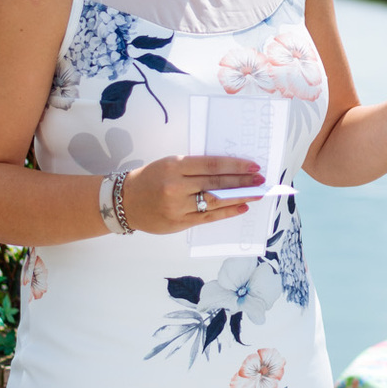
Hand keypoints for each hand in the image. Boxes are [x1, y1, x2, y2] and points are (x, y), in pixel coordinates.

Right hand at [119, 156, 260, 234]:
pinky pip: (209, 218)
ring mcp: (178, 207)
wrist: (125, 201)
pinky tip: (242, 207)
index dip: (235, 166)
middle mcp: (177, 187)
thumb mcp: (170, 164)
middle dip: (242, 181)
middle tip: (261, 179)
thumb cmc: (151, 178)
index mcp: (175, 167)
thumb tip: (229, 170)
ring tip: (256, 193)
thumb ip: (195, 167)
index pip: (212, 165)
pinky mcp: (180, 223)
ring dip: (239, 197)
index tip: (253, 165)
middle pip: (217, 184)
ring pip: (215, 202)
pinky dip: (227, 212)